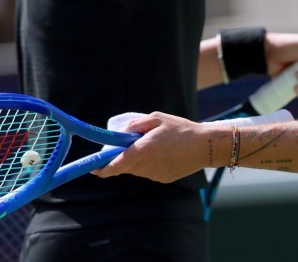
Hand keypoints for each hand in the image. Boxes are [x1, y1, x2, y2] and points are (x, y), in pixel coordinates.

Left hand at [94, 112, 209, 183]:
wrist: (204, 146)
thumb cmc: (181, 129)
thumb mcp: (157, 118)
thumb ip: (136, 124)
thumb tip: (122, 132)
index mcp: (142, 150)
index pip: (115, 165)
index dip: (101, 169)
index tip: (93, 169)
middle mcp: (146, 165)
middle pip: (125, 165)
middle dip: (123, 157)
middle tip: (131, 143)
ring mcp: (154, 174)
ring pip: (137, 168)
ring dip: (138, 158)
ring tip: (155, 144)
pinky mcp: (163, 179)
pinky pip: (149, 171)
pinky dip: (150, 163)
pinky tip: (164, 153)